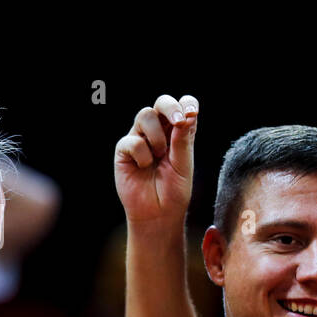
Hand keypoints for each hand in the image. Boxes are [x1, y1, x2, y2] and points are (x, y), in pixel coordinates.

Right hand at [114, 95, 198, 225]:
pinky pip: (132, 140)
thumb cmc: (174, 191)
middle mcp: (159, 131)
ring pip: (145, 115)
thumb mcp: (184, 165)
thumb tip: (188, 114)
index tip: (192, 113)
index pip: (183, 106)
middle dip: (170, 108)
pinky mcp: (124, 150)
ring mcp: (140, 138)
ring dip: (156, 136)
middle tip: (178, 121)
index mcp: (178, 132)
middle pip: (161, 103)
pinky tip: (144, 167)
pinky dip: (142, 154)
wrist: (157, 214)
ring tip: (160, 156)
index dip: (186, 103)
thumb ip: (183, 140)